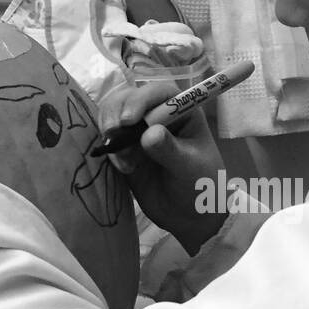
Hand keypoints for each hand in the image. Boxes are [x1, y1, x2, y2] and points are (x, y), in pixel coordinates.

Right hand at [97, 76, 231, 253]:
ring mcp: (139, 131)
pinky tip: (123, 168)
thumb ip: (170, 150)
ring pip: (113, 116)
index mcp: (182, 111)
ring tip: (123, 160)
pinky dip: (108, 149)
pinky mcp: (124, 149)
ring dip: (109, 132)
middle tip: (112, 135)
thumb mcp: (190, 169)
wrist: (190, 215)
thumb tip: (149, 132)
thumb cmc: (201, 186)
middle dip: (116, 113)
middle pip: (128, 99)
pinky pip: (108, 139)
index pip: (158, 93)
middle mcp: (158, 115)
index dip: (140, 100)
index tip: (128, 120)